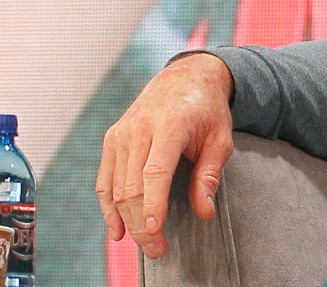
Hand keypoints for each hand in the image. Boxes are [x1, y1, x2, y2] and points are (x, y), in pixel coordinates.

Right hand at [97, 52, 234, 259]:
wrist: (185, 78)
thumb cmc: (207, 110)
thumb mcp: (221, 138)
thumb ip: (210, 174)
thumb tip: (204, 211)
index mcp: (169, 125)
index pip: (155, 171)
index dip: (153, 204)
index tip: (156, 229)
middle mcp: (139, 129)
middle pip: (133, 186)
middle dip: (142, 223)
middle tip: (157, 249)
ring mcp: (121, 134)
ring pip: (116, 187)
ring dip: (127, 220)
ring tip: (144, 244)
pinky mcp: (111, 139)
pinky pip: (105, 180)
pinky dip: (108, 207)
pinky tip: (117, 230)